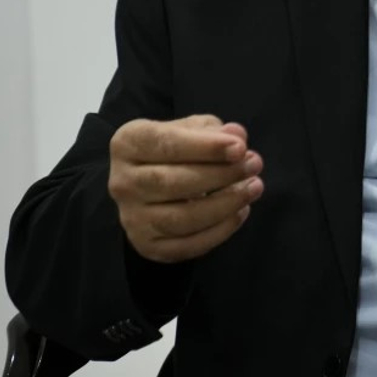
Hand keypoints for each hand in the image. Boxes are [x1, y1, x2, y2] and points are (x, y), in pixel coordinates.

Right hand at [108, 115, 262, 263]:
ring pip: (181, 218)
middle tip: (254, 165)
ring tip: (254, 188)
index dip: (206, 147)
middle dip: (221, 174)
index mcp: (128, 144)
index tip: (240, 148)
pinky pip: (187, 245)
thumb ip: (213, 131)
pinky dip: (220, 231)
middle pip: (172, 182)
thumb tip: (236, 136)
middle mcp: (122, 182)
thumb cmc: (176, 151)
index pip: (165, 144)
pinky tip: (240, 212)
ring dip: (225, 204)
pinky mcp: (147, 245)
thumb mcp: (192, 130)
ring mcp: (132, 218)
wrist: (150, 188)